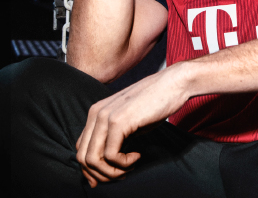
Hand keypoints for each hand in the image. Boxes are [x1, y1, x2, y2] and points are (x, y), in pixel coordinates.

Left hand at [75, 64, 188, 186]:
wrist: (175, 83)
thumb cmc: (157, 103)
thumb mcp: (130, 122)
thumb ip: (115, 137)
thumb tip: (107, 162)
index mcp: (96, 112)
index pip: (81, 149)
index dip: (92, 169)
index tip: (111, 175)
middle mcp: (96, 113)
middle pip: (83, 158)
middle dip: (101, 174)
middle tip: (122, 174)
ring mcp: (105, 116)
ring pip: (93, 160)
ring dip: (112, 171)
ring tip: (129, 167)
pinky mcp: (118, 122)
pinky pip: (111, 155)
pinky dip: (124, 163)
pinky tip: (137, 156)